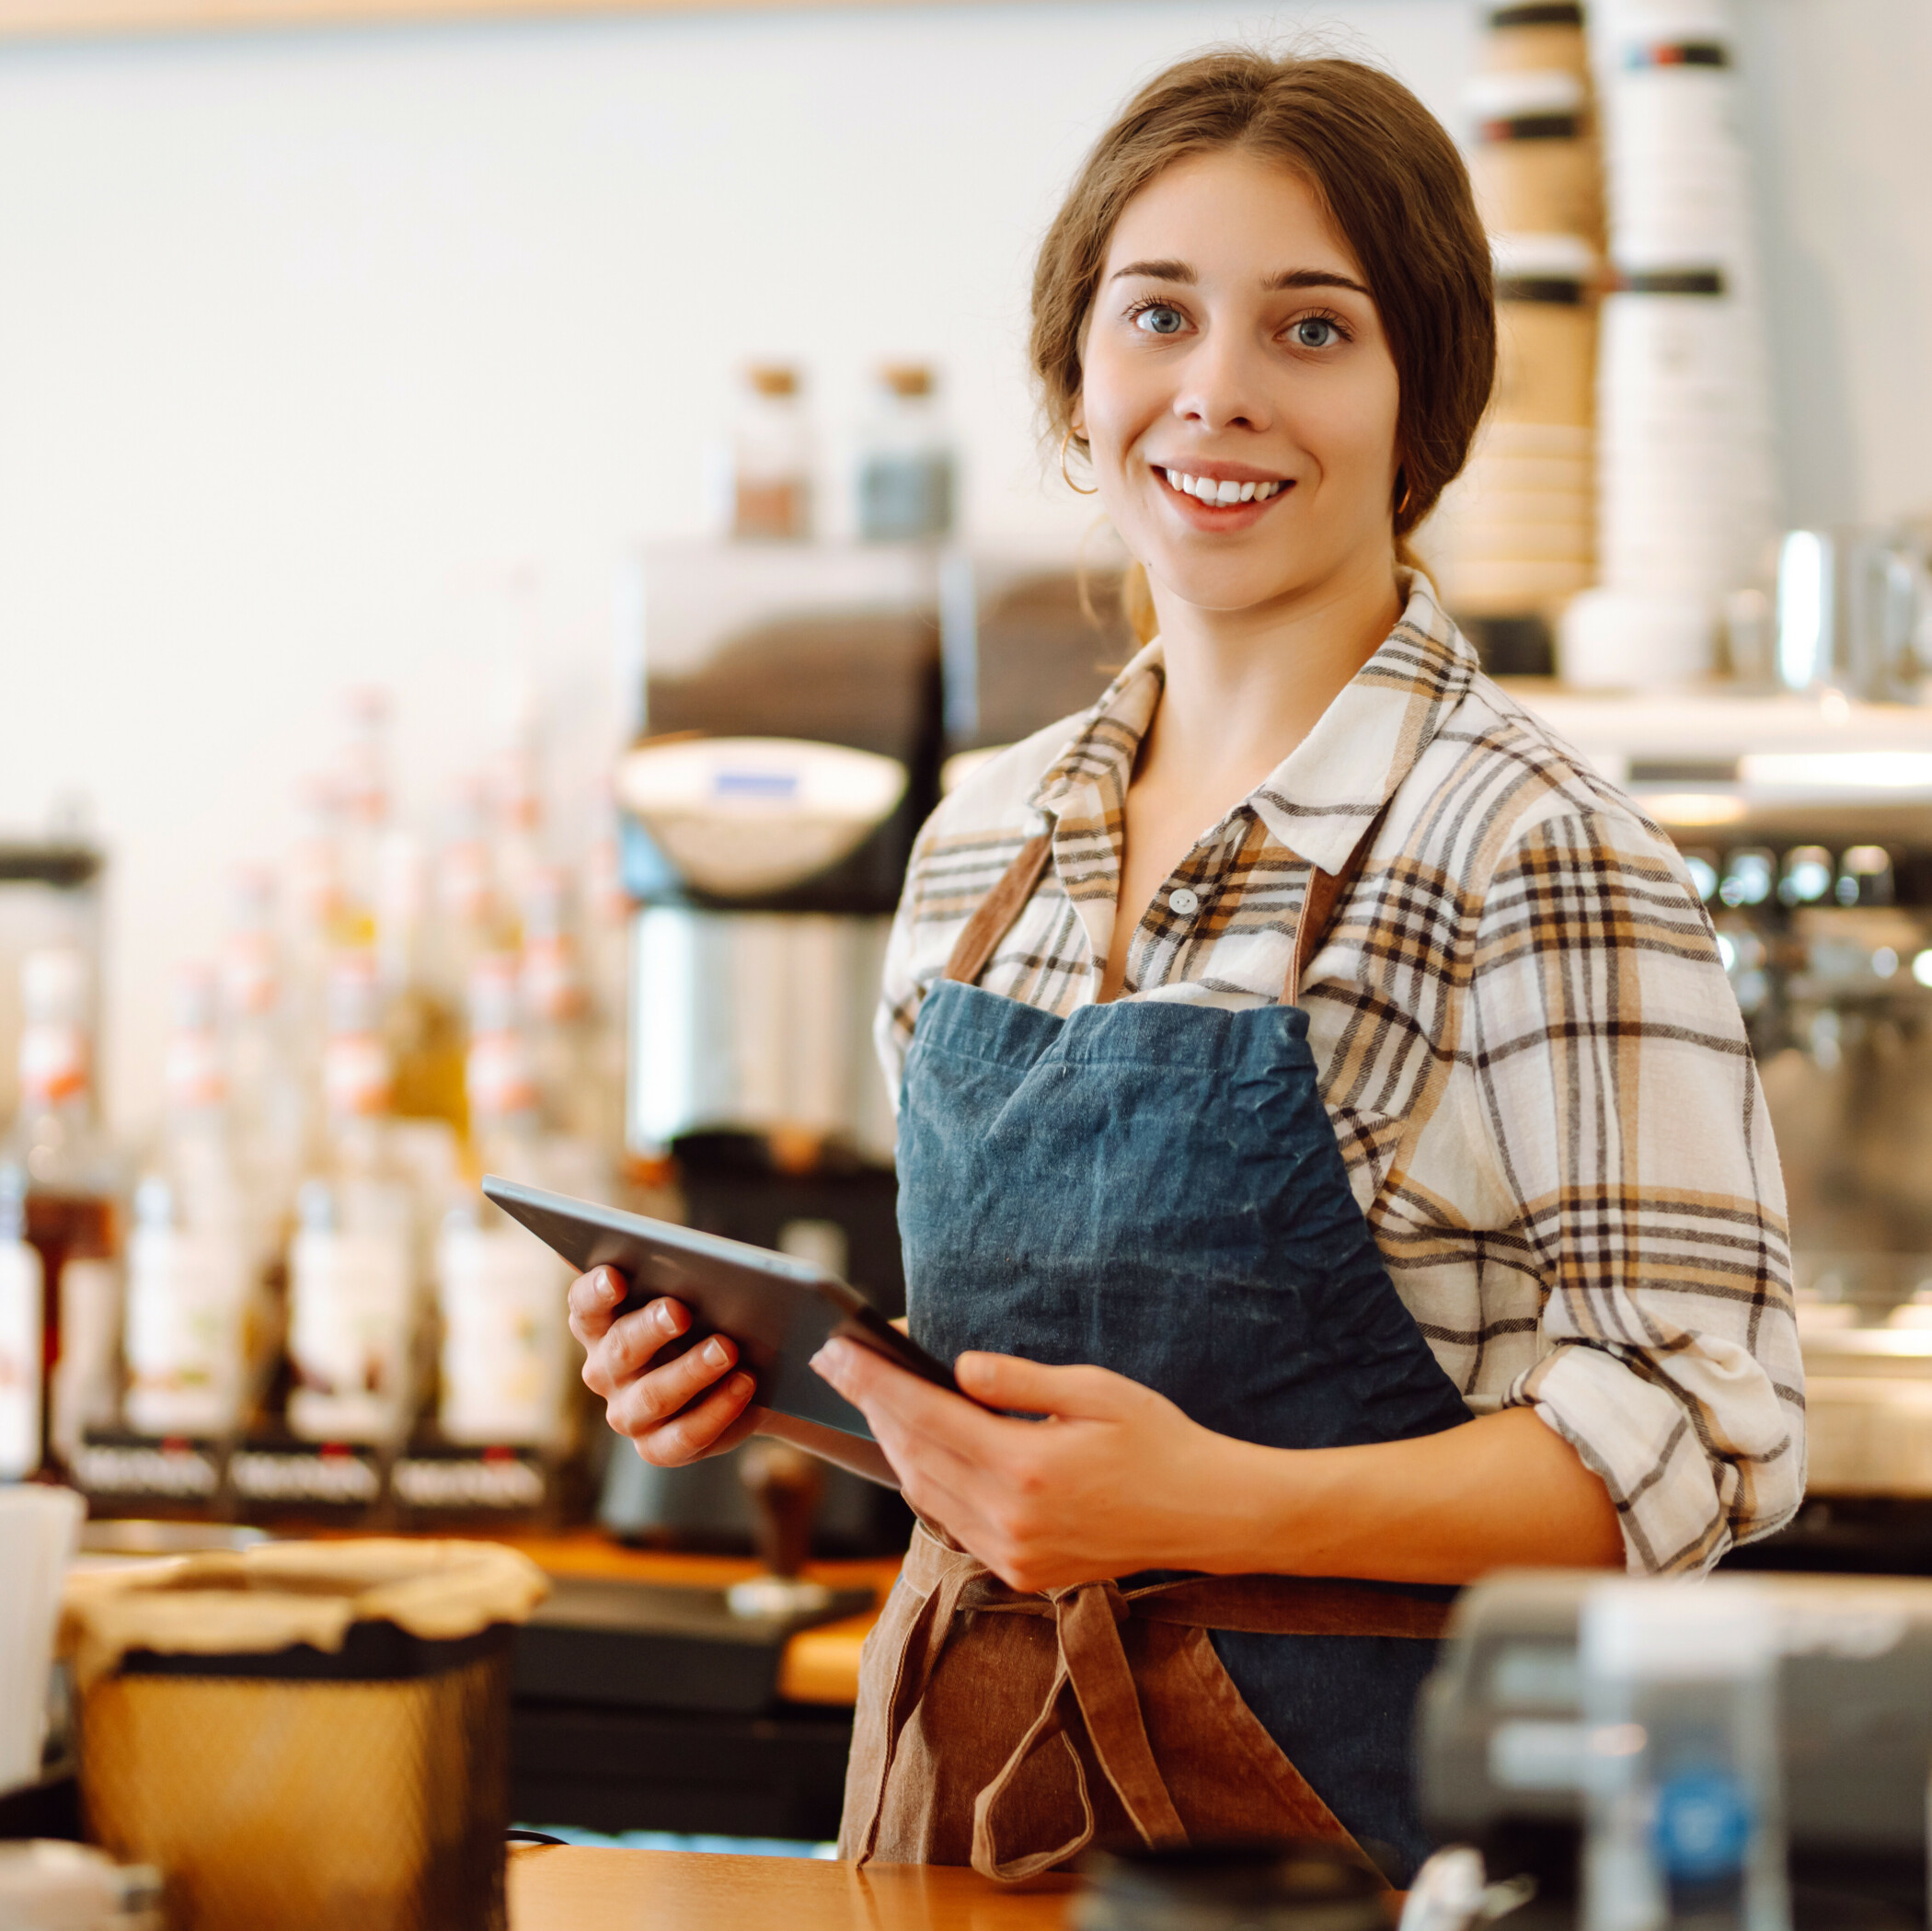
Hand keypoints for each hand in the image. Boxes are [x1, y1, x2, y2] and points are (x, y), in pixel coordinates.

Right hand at [569, 1265, 761, 1465]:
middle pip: (620, 1347)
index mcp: (601, 1325)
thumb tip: (701, 1262)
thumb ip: (684, 1278)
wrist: (742, 1373)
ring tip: (726, 1349)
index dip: (596, 1291)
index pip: (585, 1306)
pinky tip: (744, 1383)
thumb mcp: (696, 1295)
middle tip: (681, 1311)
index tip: (617, 1275)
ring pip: (653, 1395)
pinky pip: (683, 1435)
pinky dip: (717, 1410)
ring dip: (690, 1371)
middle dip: (651, 1328)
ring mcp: (628, 1413)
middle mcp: (605, 1371)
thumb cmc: (708, 1319)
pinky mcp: (657, 1447)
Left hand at [810, 1340, 1249, 1590]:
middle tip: (840, 1368)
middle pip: (913, 1454)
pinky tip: (921, 1451)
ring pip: (924, 1493)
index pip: (924, 1415)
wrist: (1205, 1515)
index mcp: (1025, 1466)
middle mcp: (1009, 1518)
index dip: (874, 1382)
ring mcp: (1011, 1554)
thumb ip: (1018, 1380)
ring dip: (895, 1445)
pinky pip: (952, 1523)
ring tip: (874, 1401)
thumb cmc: (1156, 1441)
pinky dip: (927, 1482)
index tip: (837, 1354)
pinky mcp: (1019, 1574)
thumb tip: (958, 1369)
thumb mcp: (1095, 1390)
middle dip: (872, 1407)